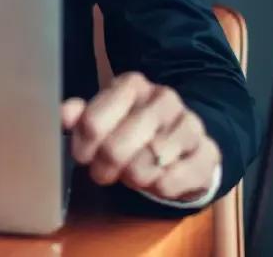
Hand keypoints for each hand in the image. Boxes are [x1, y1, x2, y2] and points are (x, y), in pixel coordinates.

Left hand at [62, 72, 219, 202]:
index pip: (92, 123)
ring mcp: (190, 124)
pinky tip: (158, 180)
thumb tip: (63, 114)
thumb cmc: (135, 131)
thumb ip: (81, 116)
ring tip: (134, 173)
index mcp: (131, 85)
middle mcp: (164, 98)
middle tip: (105, 172)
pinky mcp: (209, 153)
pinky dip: (160, 188)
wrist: (186, 142)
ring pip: (146, 165)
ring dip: (134, 178)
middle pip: (115, 148)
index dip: (82, 148)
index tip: (84, 157)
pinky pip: (173, 181)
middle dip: (105, 168)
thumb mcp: (105, 119)